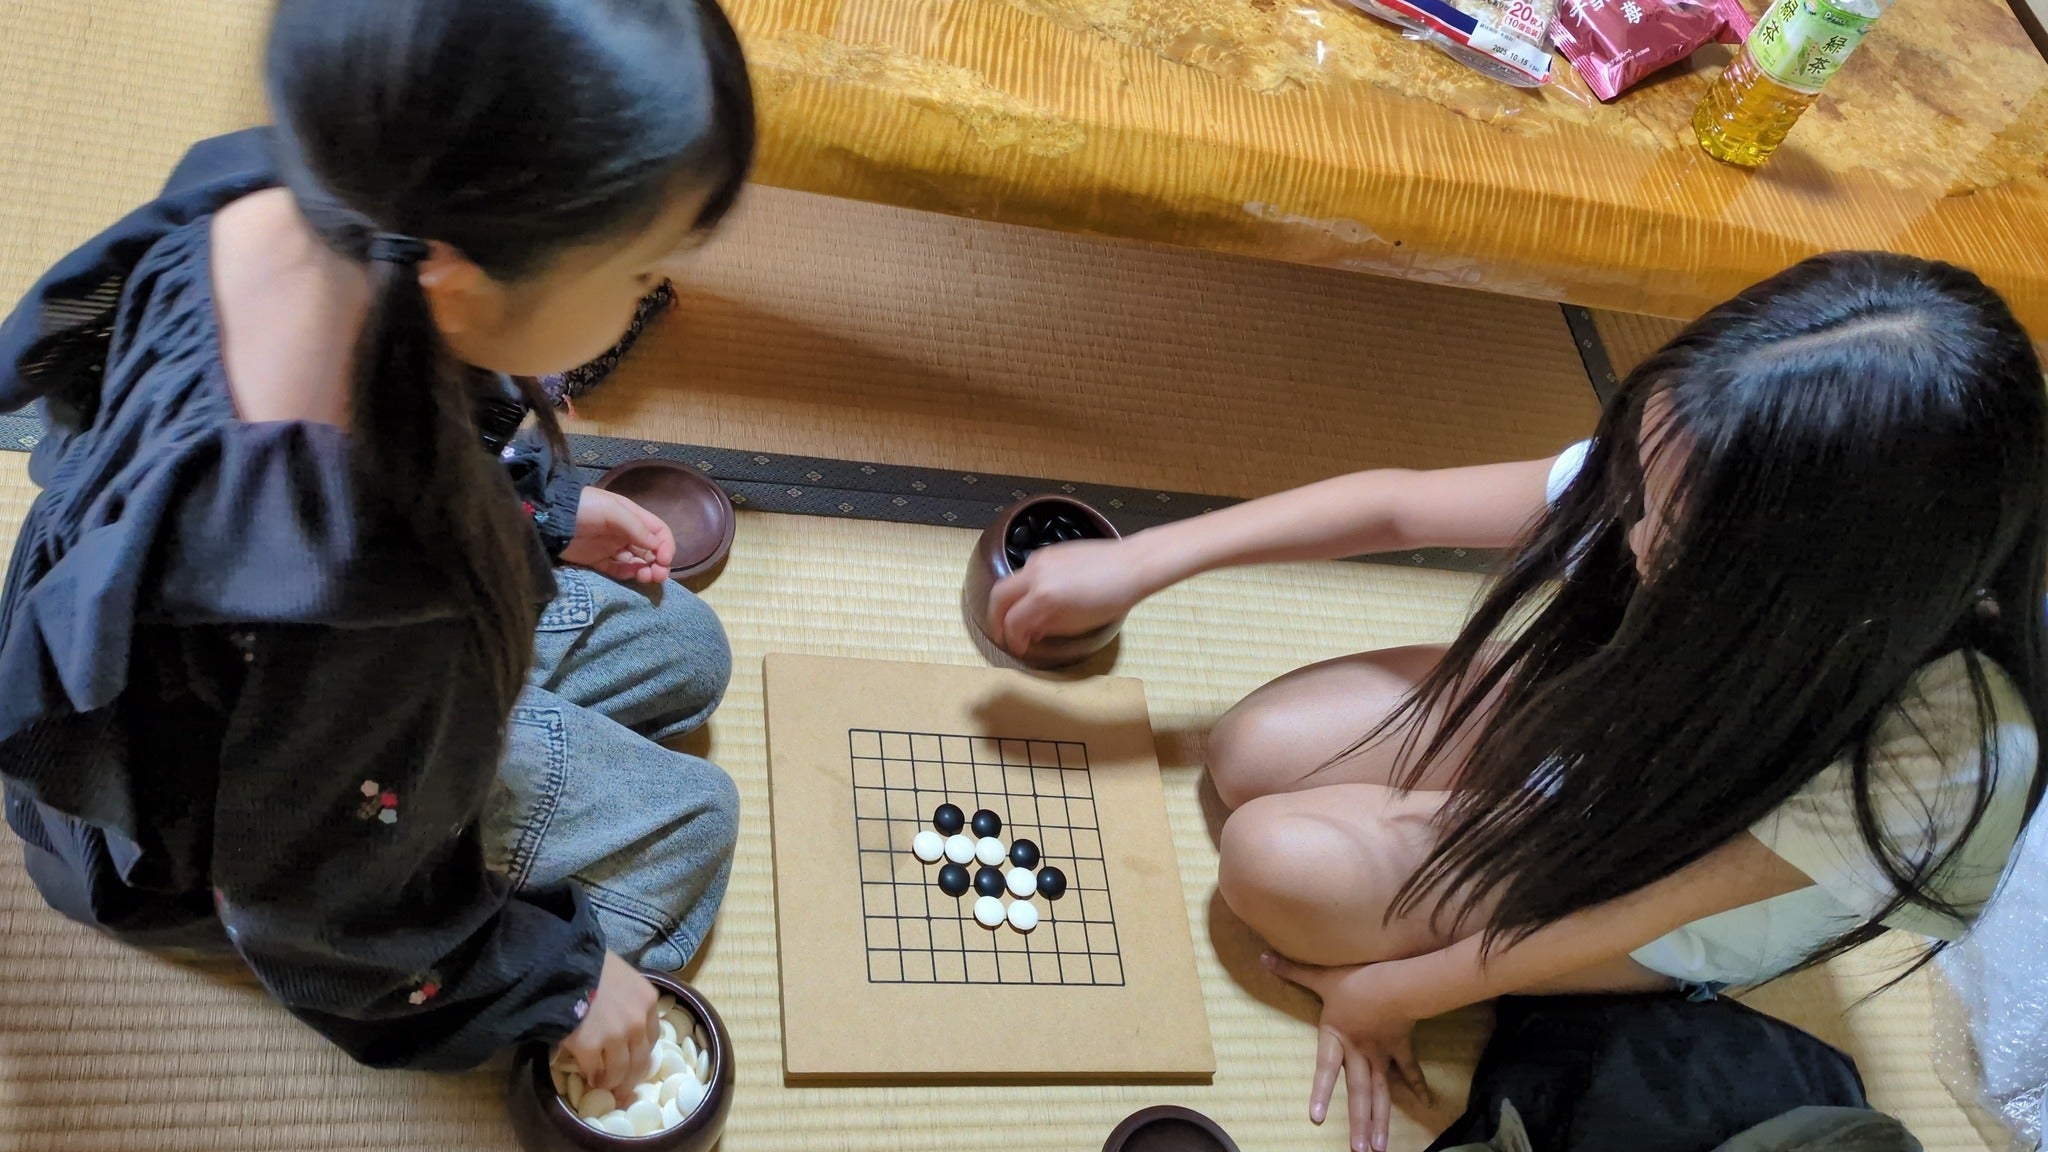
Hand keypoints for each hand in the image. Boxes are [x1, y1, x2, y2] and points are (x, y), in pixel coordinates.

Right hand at [559, 952, 659, 1093]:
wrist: (562, 960)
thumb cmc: (590, 963)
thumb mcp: (622, 976)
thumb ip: (628, 1001)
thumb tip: (621, 1028)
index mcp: (648, 1000)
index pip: (651, 1039)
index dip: (641, 1055)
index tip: (633, 1065)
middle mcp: (637, 1020)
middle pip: (639, 1060)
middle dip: (629, 1078)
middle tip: (620, 1089)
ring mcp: (615, 1035)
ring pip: (618, 1071)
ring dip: (610, 1082)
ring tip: (601, 1084)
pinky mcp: (589, 1045)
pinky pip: (593, 1070)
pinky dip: (590, 1076)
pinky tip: (587, 1077)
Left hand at [562, 487, 673, 583]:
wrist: (551, 516)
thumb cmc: (585, 507)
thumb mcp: (613, 509)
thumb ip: (636, 527)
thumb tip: (657, 546)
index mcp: (633, 516)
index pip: (658, 532)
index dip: (666, 546)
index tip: (664, 560)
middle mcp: (626, 533)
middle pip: (650, 550)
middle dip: (658, 563)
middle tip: (658, 575)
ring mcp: (612, 547)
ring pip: (636, 562)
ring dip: (645, 570)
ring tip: (645, 577)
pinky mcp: (598, 560)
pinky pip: (617, 570)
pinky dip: (626, 574)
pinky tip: (629, 574)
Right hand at [986, 537, 1148, 654]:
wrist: (1133, 564)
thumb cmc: (1112, 597)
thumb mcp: (1079, 622)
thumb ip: (1049, 627)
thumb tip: (1031, 632)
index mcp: (1044, 596)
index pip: (1014, 621)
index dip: (1012, 639)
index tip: (1017, 648)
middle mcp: (1036, 573)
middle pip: (999, 596)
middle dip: (996, 617)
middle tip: (1002, 633)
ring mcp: (1041, 558)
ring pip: (1011, 581)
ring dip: (1011, 601)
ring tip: (1023, 619)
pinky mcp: (1050, 551)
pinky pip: (1027, 571)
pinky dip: (1024, 588)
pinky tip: (1038, 600)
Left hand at [1264, 952, 1431, 1151]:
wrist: (1398, 980)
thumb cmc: (1357, 979)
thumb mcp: (1322, 975)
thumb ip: (1292, 970)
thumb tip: (1263, 957)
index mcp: (1337, 1037)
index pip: (1326, 1069)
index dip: (1321, 1092)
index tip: (1317, 1119)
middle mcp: (1359, 1052)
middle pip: (1358, 1093)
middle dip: (1358, 1122)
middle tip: (1358, 1150)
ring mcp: (1382, 1053)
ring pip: (1382, 1093)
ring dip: (1381, 1120)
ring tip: (1379, 1148)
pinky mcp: (1401, 1047)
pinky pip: (1410, 1070)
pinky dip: (1418, 1086)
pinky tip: (1427, 1104)